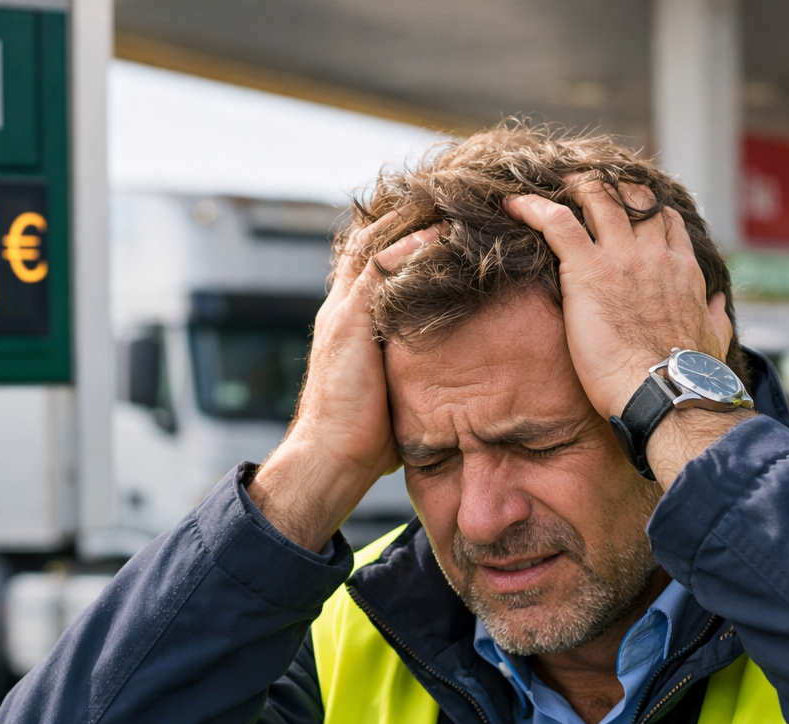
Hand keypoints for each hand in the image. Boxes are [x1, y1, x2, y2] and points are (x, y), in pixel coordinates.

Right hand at [248, 217, 440, 550]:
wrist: (329, 460)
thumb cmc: (365, 441)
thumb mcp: (397, 393)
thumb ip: (416, 371)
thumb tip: (460, 382)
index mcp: (348, 323)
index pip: (371, 262)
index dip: (403, 239)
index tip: (443, 224)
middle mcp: (341, 308)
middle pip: (368, 240)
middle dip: (407, 216)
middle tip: (452, 199)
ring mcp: (342, 312)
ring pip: (373, 244)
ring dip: (412, 222)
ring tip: (453, 203)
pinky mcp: (349, 323)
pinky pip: (377, 268)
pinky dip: (409, 248)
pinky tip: (442, 235)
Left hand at [504, 180, 725, 420]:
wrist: (666, 393)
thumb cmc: (686, 379)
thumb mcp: (714, 340)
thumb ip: (714, 316)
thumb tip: (716, 302)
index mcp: (682, 271)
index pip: (665, 221)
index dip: (645, 207)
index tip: (627, 205)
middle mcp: (654, 255)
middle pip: (634, 199)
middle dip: (610, 186)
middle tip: (585, 184)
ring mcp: (621, 258)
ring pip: (598, 199)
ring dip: (575, 187)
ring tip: (555, 184)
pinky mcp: (589, 270)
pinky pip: (558, 223)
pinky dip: (534, 209)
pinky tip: (514, 205)